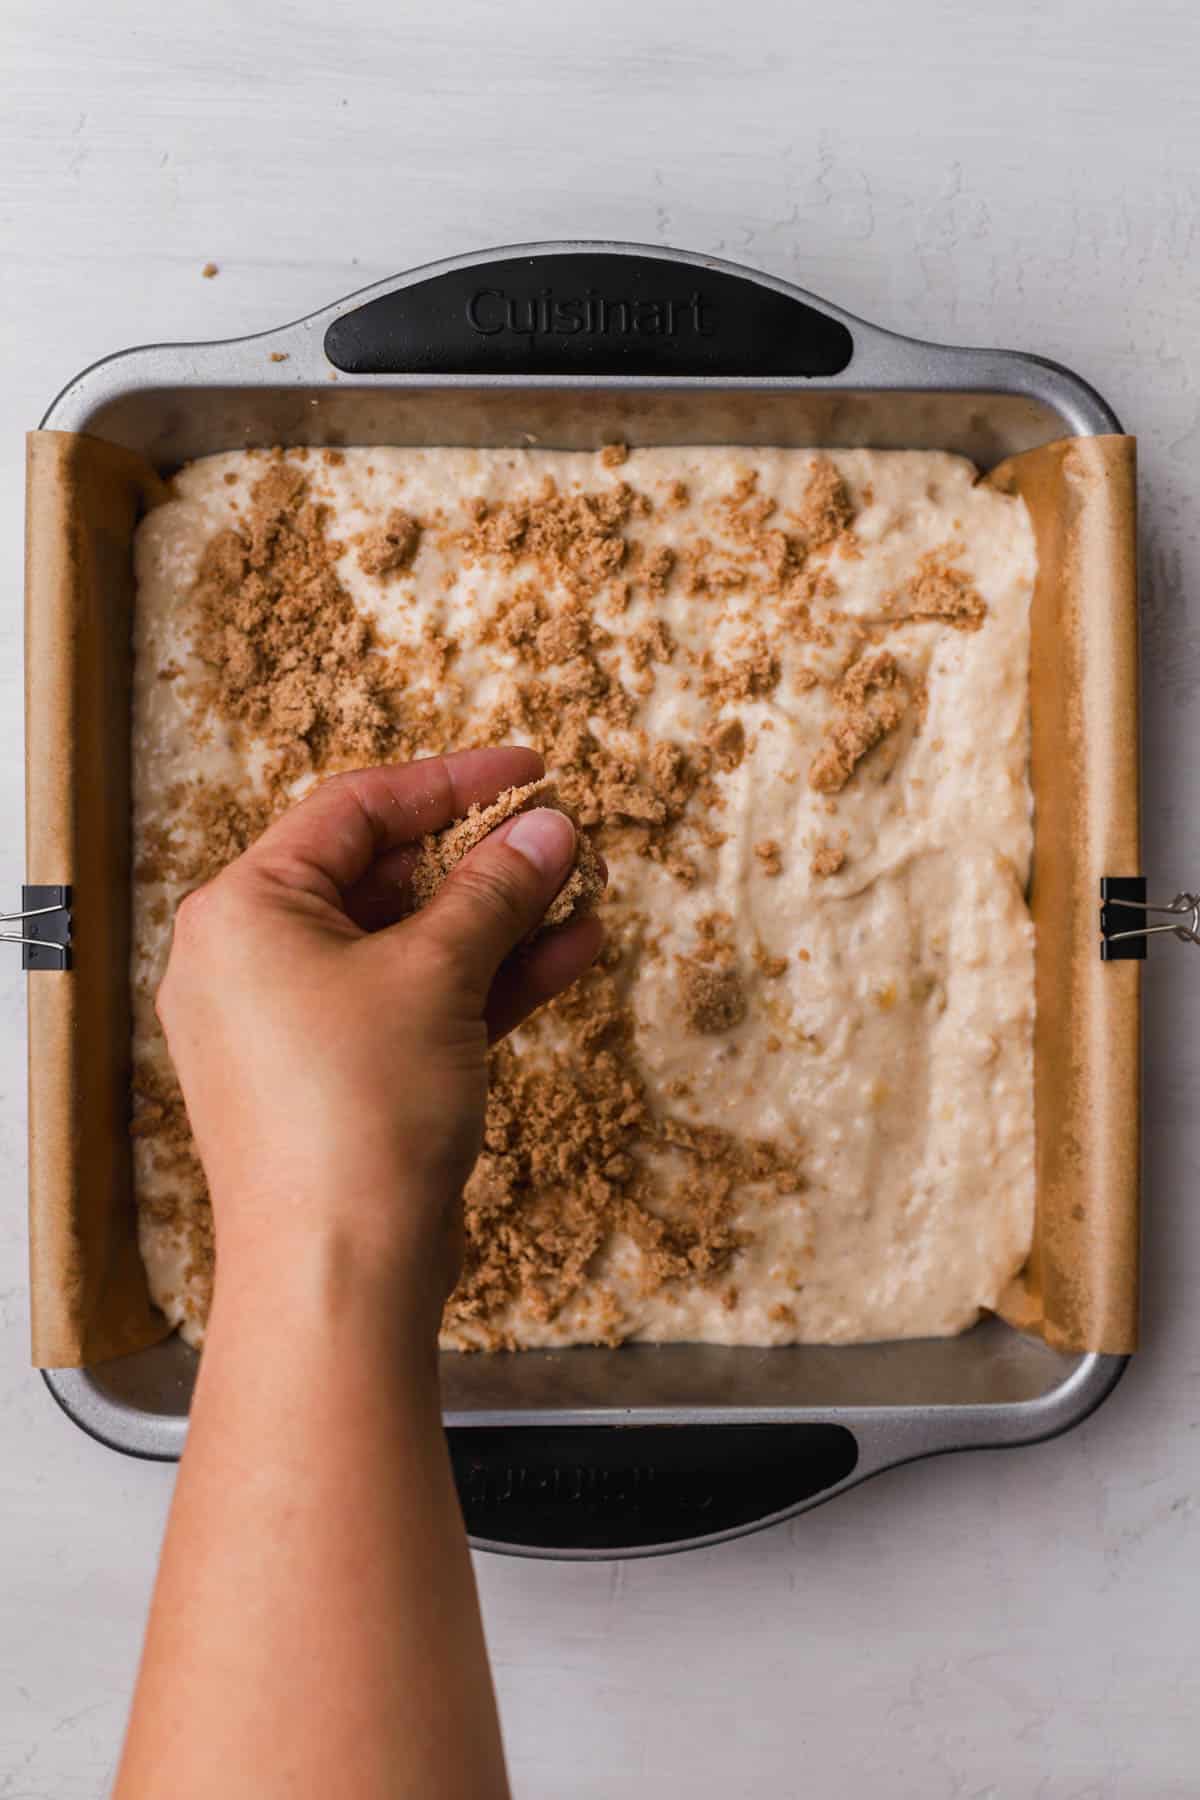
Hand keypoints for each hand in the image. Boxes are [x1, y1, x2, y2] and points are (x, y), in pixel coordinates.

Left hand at [155, 746, 602, 1330]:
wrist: (337, 1276)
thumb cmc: (359, 1111)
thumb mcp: (436, 976)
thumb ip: (495, 890)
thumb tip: (548, 827)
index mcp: (244, 910)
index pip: (354, 810)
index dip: (451, 781)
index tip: (530, 768)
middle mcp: (253, 960)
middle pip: (382, 877)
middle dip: (483, 860)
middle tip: (562, 837)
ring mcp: (294, 1026)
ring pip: (409, 947)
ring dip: (497, 922)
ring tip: (583, 893)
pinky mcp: (338, 1081)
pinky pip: (414, 1006)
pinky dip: (482, 983)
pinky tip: (568, 955)